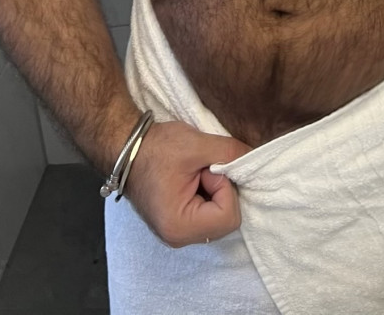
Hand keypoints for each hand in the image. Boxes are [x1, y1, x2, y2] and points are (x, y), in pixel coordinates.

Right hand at [122, 120, 251, 247]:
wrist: (127, 148)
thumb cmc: (157, 148)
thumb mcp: (197, 145)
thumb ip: (230, 154)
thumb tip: (256, 159)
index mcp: (180, 226)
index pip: (229, 216)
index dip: (225, 188)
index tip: (207, 169)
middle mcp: (178, 238)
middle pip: (227, 220)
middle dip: (222, 190)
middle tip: (201, 170)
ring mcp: (178, 233)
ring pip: (220, 218)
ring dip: (215, 192)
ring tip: (195, 174)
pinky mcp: (179, 224)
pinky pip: (208, 215)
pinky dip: (209, 196)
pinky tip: (194, 180)